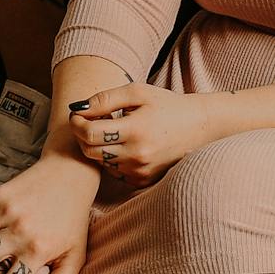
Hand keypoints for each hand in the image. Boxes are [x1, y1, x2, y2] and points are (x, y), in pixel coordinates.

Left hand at [70, 82, 211, 187]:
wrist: (198, 127)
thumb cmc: (166, 105)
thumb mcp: (138, 92)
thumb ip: (106, 99)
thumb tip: (77, 107)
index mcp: (136, 129)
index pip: (90, 133)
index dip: (77, 123)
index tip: (76, 114)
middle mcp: (137, 155)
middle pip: (90, 151)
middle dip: (83, 135)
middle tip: (89, 121)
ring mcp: (139, 171)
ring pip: (101, 162)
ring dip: (99, 146)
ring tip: (112, 130)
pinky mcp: (142, 180)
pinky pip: (114, 171)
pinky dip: (112, 158)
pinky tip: (124, 144)